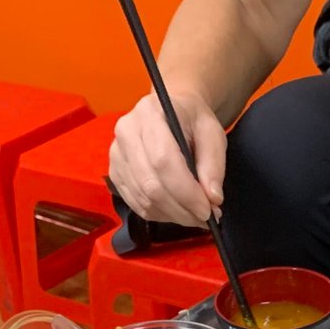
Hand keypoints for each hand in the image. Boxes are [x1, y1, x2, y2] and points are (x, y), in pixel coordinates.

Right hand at [108, 91, 227, 226]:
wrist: (171, 110)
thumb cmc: (192, 120)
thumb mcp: (212, 133)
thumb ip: (214, 165)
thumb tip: (212, 199)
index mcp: (150, 114)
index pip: (163, 161)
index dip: (186, 191)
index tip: (207, 209)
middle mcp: (126, 133)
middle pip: (151, 185)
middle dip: (182, 209)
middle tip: (205, 217)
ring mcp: (116, 155)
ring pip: (144, 199)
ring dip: (173, 215)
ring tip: (195, 214)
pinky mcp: (116, 173)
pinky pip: (137, 204)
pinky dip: (161, 214)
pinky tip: (177, 211)